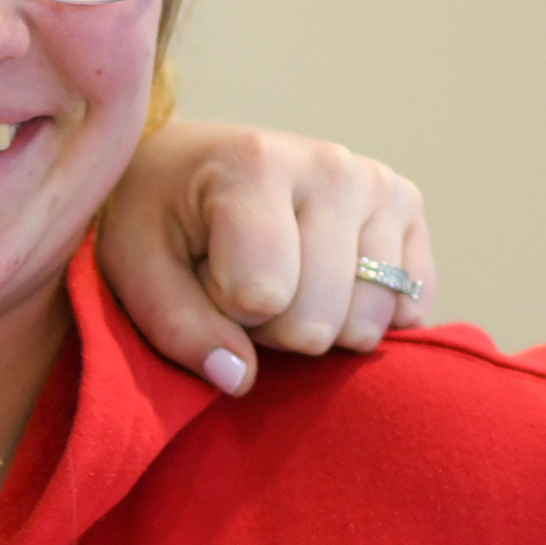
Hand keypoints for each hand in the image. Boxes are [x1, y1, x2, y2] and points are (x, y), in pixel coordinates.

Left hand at [98, 120, 436, 393]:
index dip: (224, 311)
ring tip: (283, 277)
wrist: (191, 165)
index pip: (262, 297)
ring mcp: (380, 184)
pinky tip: (327, 281)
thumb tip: (239, 379)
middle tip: (241, 283)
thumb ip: (176, 326)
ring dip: (317, 322)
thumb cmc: (158, 216)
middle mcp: (332, 167)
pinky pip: (410, 308)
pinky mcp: (410, 207)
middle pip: (317, 321)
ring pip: (366, 323)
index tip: (203, 274)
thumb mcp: (135, 267)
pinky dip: (362, 315)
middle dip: (271, 326)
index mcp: (256, 165)